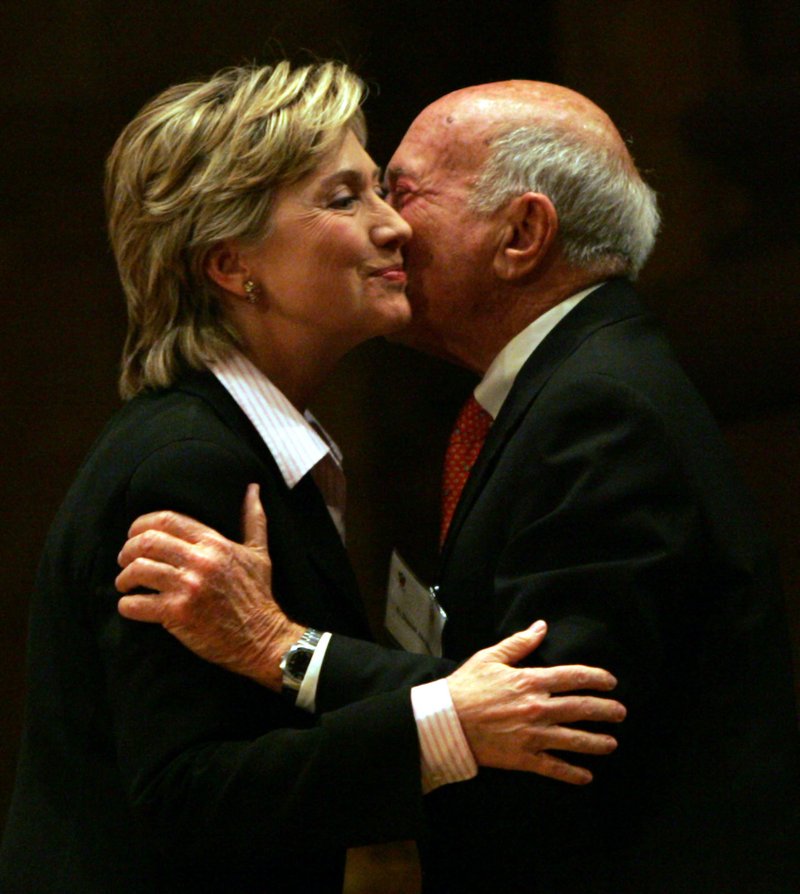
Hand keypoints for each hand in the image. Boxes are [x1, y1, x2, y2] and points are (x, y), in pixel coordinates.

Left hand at [116, 484, 303, 689]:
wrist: (262, 638)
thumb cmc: (259, 595)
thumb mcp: (259, 553)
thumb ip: (253, 519)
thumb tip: (253, 488)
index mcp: (215, 543)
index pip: (167, 519)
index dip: (141, 524)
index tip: (134, 535)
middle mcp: (200, 561)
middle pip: (147, 542)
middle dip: (127, 550)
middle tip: (124, 560)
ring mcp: (188, 587)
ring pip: (138, 570)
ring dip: (124, 577)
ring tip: (125, 584)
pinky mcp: (178, 613)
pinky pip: (137, 605)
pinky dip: (127, 605)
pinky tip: (130, 605)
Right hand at [447, 621, 625, 784]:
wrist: (445, 721)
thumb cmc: (466, 686)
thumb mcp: (490, 658)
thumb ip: (519, 643)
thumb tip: (541, 626)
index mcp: (530, 681)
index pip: (573, 677)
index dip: (597, 678)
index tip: (611, 682)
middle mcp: (537, 708)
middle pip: (581, 709)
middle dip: (606, 711)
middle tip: (621, 713)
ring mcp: (532, 735)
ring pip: (574, 740)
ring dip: (597, 742)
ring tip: (612, 744)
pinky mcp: (523, 758)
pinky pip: (554, 767)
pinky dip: (572, 773)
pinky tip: (586, 776)